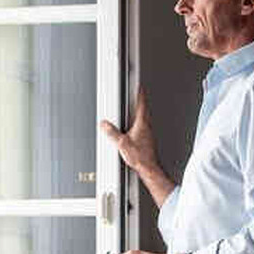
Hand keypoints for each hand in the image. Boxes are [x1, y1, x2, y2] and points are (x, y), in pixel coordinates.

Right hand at [100, 86, 176, 206]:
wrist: (149, 168)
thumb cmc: (140, 157)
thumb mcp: (122, 144)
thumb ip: (112, 133)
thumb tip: (104, 125)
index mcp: (142, 123)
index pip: (141, 103)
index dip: (139, 92)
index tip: (138, 84)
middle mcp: (146, 126)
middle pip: (142, 108)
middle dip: (137, 100)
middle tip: (133, 93)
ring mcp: (147, 133)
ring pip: (142, 118)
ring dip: (136, 112)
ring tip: (129, 108)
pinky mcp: (146, 140)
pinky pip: (140, 127)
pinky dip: (135, 123)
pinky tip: (129, 128)